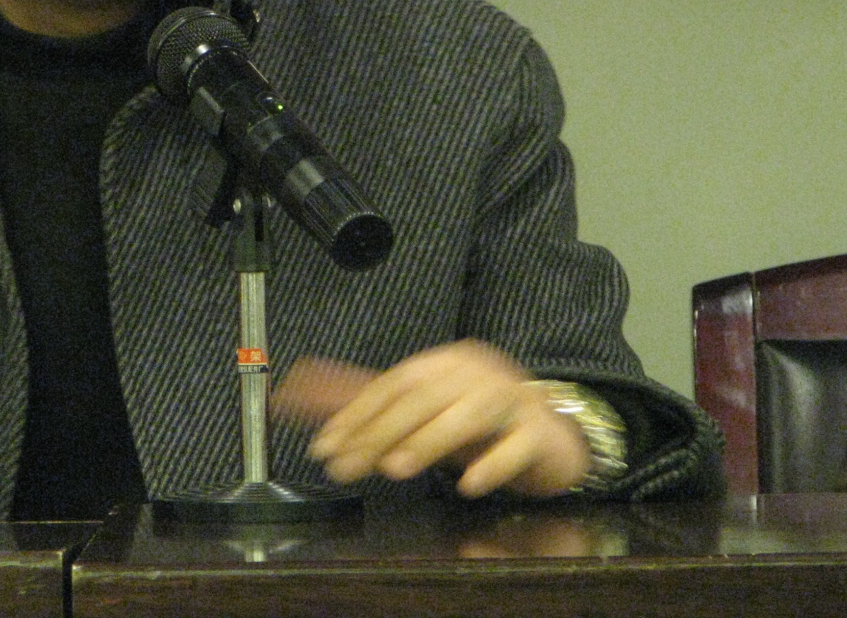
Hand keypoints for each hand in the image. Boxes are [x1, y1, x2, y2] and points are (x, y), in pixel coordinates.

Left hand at [272, 341, 590, 497]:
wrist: (551, 433)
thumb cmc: (475, 422)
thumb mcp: (422, 409)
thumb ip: (369, 404)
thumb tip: (295, 394)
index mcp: (445, 361)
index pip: (393, 383)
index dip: (355, 413)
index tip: (325, 446)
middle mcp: (477, 372)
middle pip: (424, 397)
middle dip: (378, 432)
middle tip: (346, 466)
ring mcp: (513, 399)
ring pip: (470, 415)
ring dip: (429, 440)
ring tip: (395, 469)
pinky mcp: (541, 434)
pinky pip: (517, 446)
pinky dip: (492, 465)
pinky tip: (467, 485)